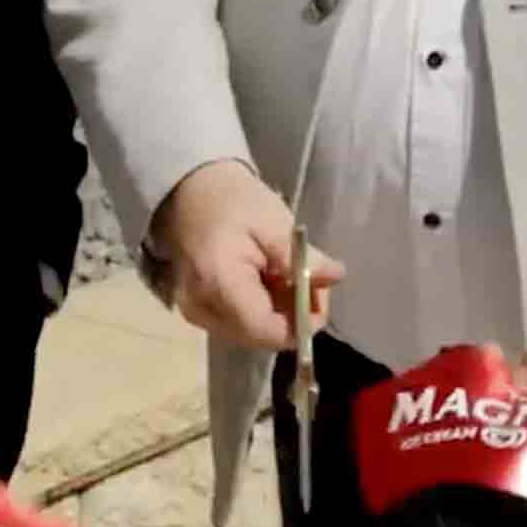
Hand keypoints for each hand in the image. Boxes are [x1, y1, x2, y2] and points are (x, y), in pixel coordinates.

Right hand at [150, 159, 343, 351]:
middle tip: (311, 280)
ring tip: (289, 275)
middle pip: (261, 336)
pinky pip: (240, 323)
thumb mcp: (273, 221)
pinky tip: (270, 281)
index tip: (320, 294)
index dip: (302, 324)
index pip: (267, 331)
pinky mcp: (198, 310)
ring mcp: (196, 313)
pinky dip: (262, 308)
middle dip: (294, 316)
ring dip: (280, 312)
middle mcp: (202, 309)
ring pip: (253, 333)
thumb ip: (302, 257)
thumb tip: (336, 277)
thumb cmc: (232, 200)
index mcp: (219, 284)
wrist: (190, 189)